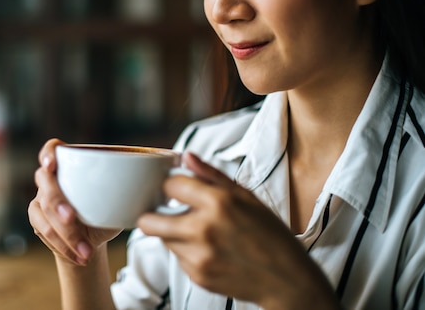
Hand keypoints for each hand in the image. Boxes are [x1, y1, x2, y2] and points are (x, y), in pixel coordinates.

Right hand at [28, 139, 121, 265]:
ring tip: (86, 252)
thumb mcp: (121, 195)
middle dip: (57, 202)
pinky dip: (63, 246)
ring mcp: (41, 198)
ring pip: (44, 213)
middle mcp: (51, 178)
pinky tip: (80, 255)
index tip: (52, 163)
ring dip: (65, 234)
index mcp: (70, 164)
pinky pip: (43, 231)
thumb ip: (130, 183)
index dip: (48, 153)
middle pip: (46, 184)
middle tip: (72, 218)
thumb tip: (165, 169)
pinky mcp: (37, 219)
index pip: (52, 149)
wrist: (93, 238)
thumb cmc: (108, 208)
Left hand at [137, 151, 338, 309]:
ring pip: (162, 239)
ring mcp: (198, 256)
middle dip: (154, 213)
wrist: (287, 279)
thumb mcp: (246, 195)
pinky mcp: (197, 276)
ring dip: (173, 233)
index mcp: (218, 202)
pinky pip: (177, 258)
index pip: (169, 186)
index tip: (178, 189)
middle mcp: (203, 229)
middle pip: (148, 220)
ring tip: (199, 231)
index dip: (172, 185)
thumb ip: (211, 174)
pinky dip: (186, 251)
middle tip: (167, 211)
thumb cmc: (269, 233)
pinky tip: (209, 249)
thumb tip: (185, 156)